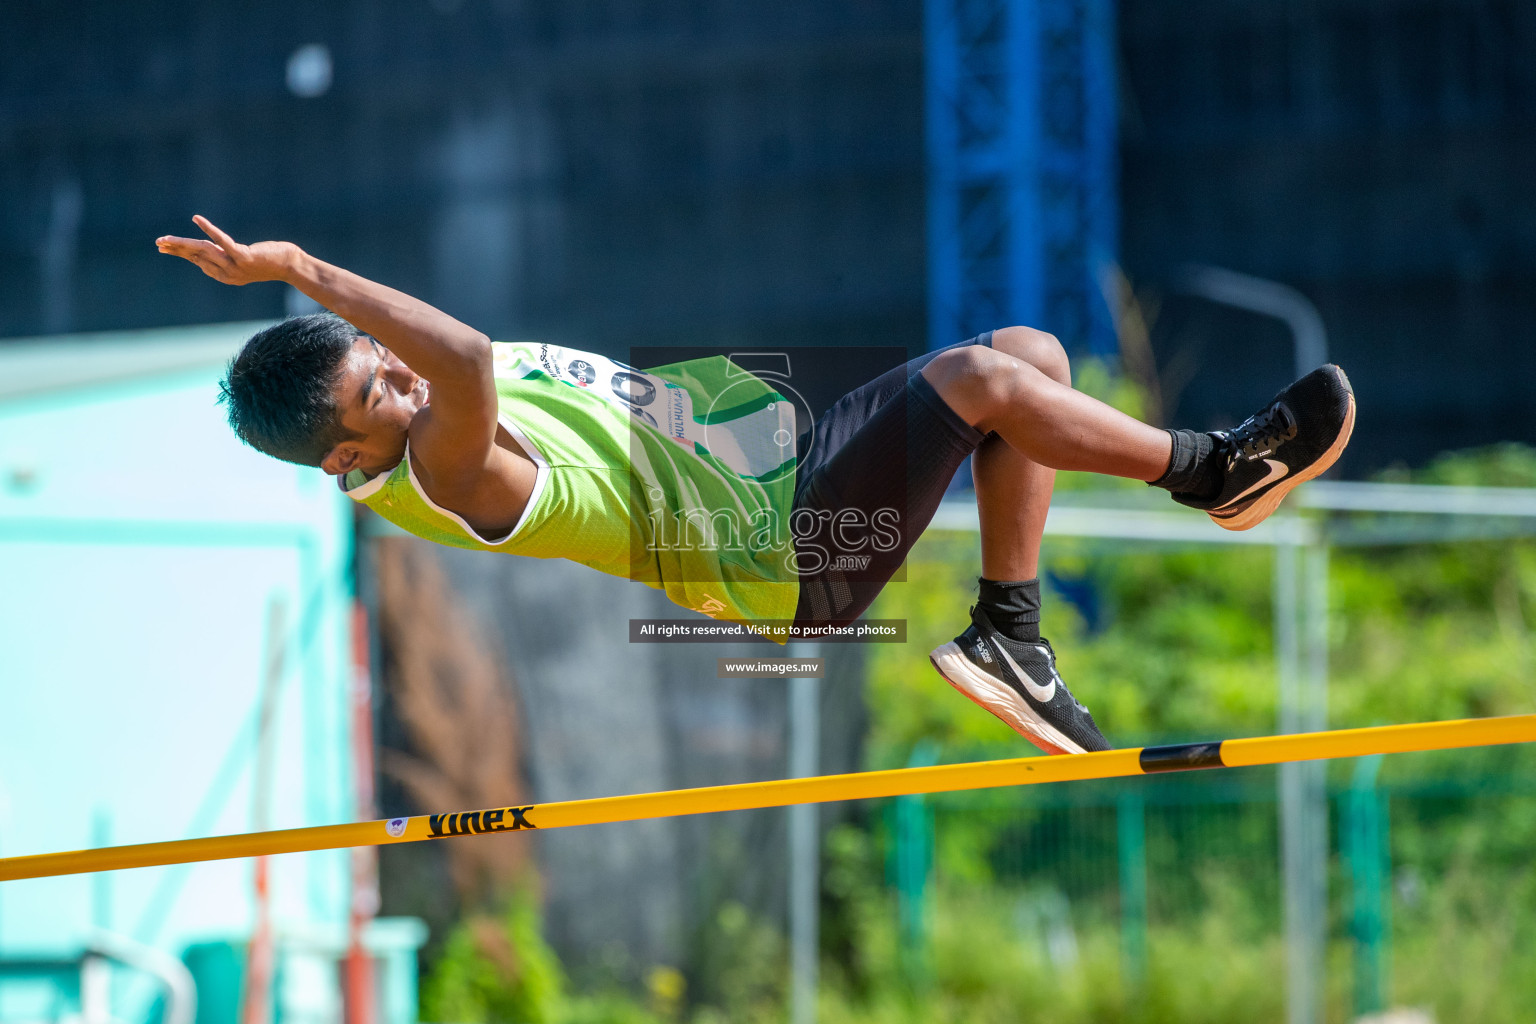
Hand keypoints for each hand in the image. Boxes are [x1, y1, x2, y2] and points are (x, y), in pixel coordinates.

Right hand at [155, 215, 298, 285]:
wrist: (291, 266)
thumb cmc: (269, 260)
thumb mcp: (242, 259)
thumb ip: (225, 256)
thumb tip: (205, 248)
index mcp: (224, 276)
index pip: (197, 261)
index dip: (180, 252)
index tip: (165, 245)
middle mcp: (227, 274)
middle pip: (196, 256)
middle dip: (176, 248)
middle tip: (157, 242)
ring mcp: (235, 266)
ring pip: (203, 250)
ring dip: (183, 243)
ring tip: (166, 239)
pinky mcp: (244, 256)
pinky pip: (222, 241)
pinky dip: (209, 228)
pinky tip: (196, 219)